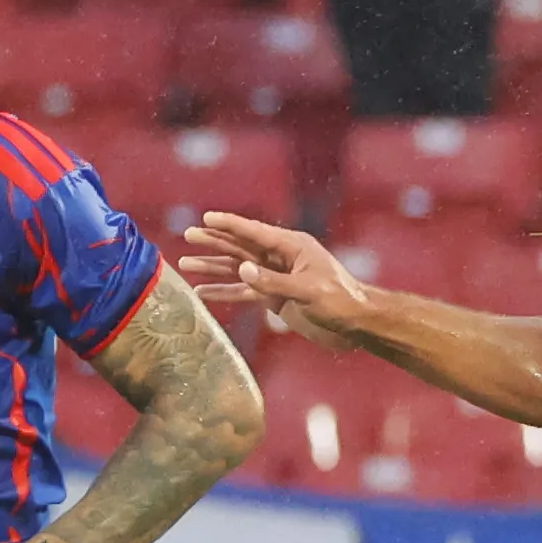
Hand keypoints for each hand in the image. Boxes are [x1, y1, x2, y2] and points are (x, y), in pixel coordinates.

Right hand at [178, 207, 375, 346]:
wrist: (356, 324)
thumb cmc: (340, 301)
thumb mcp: (308, 291)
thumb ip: (274, 282)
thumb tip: (242, 271)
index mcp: (293, 247)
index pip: (255, 232)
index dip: (230, 225)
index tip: (207, 218)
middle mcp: (281, 258)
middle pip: (241, 246)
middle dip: (214, 241)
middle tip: (188, 234)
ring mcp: (276, 278)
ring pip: (238, 269)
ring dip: (213, 267)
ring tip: (186, 263)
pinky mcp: (275, 298)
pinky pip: (244, 293)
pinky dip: (225, 293)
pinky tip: (203, 293)